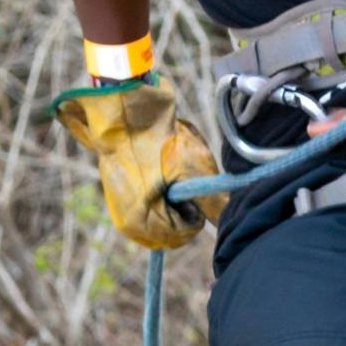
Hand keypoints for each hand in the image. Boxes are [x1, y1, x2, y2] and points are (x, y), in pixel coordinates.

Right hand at [55, 76, 225, 249]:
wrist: (124, 111)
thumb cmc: (159, 140)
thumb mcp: (193, 170)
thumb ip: (213, 202)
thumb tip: (227, 224)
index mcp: (141, 223)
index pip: (183, 234)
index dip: (195, 210)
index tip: (191, 185)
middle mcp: (127, 224)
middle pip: (172, 231)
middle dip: (181, 206)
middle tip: (177, 176)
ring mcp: (121, 211)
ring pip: (162, 219)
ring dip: (171, 198)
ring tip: (166, 171)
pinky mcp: (119, 197)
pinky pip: (149, 206)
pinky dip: (158, 191)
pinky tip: (156, 169)